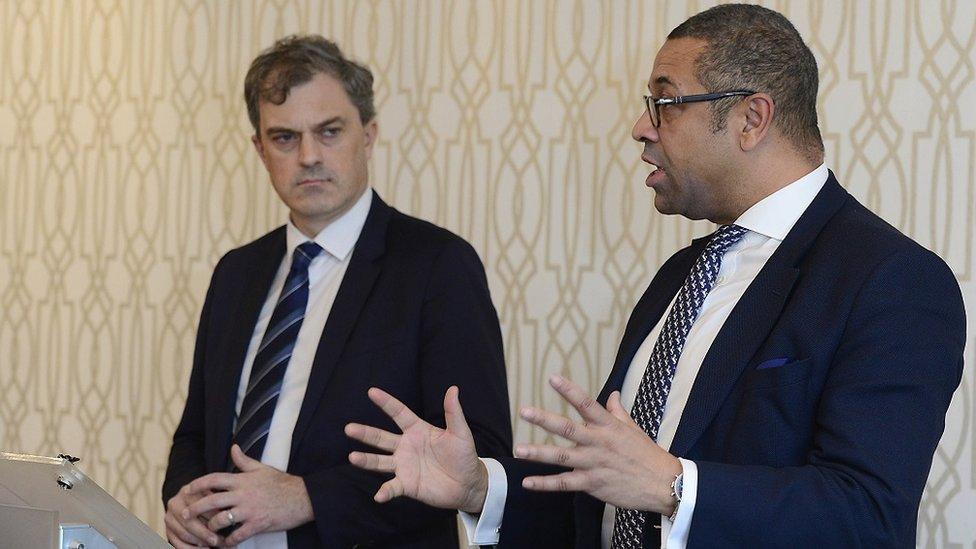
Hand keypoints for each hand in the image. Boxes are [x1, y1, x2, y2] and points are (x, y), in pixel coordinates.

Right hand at [165, 483, 220, 547]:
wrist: (194, 503)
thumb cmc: (210, 501)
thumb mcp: (214, 496)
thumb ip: (218, 504)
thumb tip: (227, 519)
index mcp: (187, 490)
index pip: (198, 505)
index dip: (212, 516)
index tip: (224, 525)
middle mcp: (175, 502)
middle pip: (189, 521)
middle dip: (204, 533)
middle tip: (218, 540)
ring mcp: (168, 517)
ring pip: (183, 533)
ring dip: (199, 542)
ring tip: (213, 545)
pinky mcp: (167, 530)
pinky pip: (177, 543)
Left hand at [182, 444, 313, 545]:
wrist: (302, 498)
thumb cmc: (282, 483)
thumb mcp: (262, 468)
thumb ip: (244, 460)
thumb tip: (233, 448)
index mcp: (243, 480)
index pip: (214, 479)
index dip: (198, 484)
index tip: (187, 489)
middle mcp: (243, 494)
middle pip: (212, 501)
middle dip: (195, 508)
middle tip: (185, 514)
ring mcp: (250, 510)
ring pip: (221, 520)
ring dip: (211, 527)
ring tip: (207, 531)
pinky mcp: (258, 524)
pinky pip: (237, 535)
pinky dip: (229, 541)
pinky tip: (225, 543)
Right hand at [344, 386, 488, 513]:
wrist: (469, 484)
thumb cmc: (464, 456)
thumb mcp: (460, 432)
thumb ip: (453, 412)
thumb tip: (453, 389)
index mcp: (417, 430)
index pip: (398, 413)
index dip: (386, 403)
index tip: (372, 392)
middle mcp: (406, 446)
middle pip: (381, 437)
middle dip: (365, 433)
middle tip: (348, 428)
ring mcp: (404, 465)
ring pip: (380, 461)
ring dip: (366, 460)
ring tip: (352, 458)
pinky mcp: (407, 484)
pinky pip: (392, 487)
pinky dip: (385, 491)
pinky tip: (378, 495)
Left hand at [515, 375, 681, 513]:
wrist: (664, 485)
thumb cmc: (647, 454)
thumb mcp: (633, 428)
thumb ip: (617, 411)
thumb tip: (612, 393)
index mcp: (608, 426)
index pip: (586, 404)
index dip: (569, 390)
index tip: (552, 378)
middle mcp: (598, 442)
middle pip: (567, 428)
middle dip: (544, 419)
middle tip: (524, 411)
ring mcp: (594, 464)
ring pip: (561, 457)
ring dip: (538, 453)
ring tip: (518, 449)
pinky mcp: (592, 484)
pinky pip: (565, 484)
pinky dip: (545, 484)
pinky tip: (527, 482)